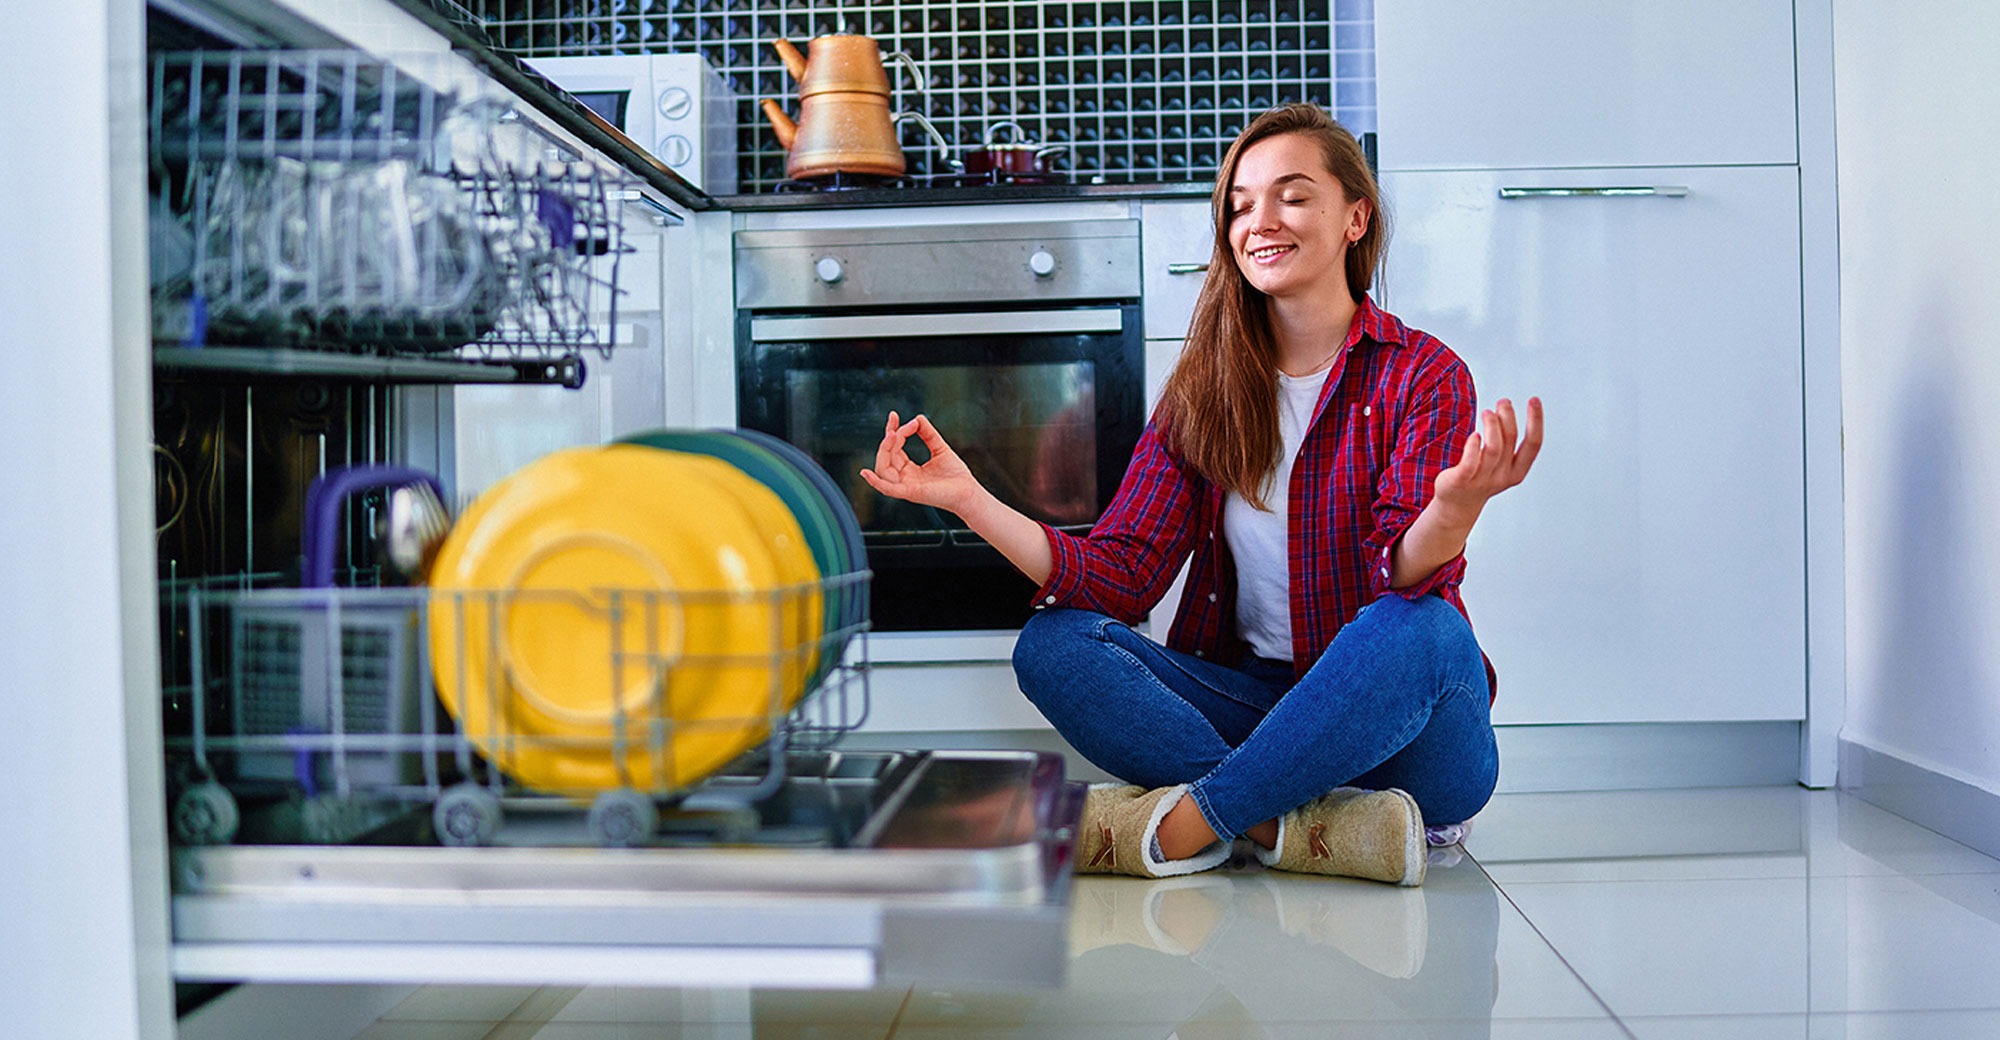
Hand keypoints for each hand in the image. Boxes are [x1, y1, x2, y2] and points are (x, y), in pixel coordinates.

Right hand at [859, 411, 983, 513]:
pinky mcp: (910, 493)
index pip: (893, 448)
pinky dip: (875, 482)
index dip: (893, 431)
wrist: (968, 492)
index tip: (896, 416)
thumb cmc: (956, 475)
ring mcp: (906, 486)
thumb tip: (917, 418)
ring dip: (884, 451)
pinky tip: (866, 473)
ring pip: (883, 469)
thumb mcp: (939, 448)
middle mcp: (904, 478)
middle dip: (888, 438)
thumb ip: (928, 434)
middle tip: (896, 424)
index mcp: (908, 469)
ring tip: (893, 434)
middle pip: (885, 457)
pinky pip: (887, 489)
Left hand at [1432, 397, 1543, 518]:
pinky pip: (1470, 462)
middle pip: (1511, 439)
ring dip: (1492, 424)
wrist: (1457, 505)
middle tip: (1502, 402)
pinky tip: (1474, 435)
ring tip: (1486, 412)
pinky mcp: (1462, 480)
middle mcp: (1502, 476)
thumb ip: (1505, 442)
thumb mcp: (1500, 463)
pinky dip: (1473, 445)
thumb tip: (1505, 409)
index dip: (1536, 420)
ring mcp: (1482, 479)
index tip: (1535, 400)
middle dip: (1508, 416)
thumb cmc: (1479, 477)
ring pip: (1493, 448)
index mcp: (1516, 471)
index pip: (1533, 444)